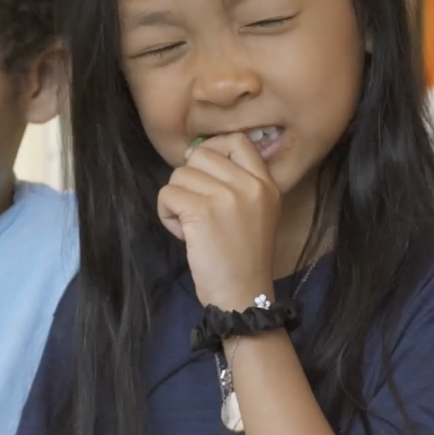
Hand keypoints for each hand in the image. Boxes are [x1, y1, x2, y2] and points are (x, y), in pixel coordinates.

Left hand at [155, 133, 280, 310]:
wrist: (243, 294)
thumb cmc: (244, 258)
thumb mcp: (257, 213)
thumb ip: (237, 183)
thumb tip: (195, 155)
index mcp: (266, 183)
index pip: (237, 140)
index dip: (213, 148)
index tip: (204, 171)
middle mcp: (250, 184)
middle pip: (201, 155)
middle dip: (190, 179)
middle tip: (197, 208)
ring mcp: (227, 196)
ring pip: (180, 174)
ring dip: (177, 200)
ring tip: (192, 226)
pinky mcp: (202, 211)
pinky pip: (167, 194)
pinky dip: (167, 214)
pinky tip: (184, 234)